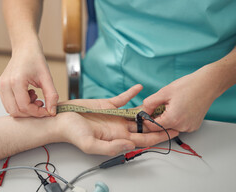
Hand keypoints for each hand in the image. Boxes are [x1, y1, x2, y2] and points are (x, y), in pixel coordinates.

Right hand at [0, 41, 57, 116]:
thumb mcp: (47, 77)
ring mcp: (0, 86)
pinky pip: (8, 104)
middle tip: (41, 103)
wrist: (25, 48)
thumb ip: (51, 95)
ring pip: (11, 110)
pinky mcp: (0, 87)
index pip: (25, 107)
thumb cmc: (35, 59)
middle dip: (31, 112)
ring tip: (35, 97)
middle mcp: (4, 85)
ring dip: (25, 109)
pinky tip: (29, 95)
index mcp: (16, 81)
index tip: (48, 110)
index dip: (38, 112)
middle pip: (16, 111)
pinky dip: (19, 104)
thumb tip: (52, 112)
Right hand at [57, 84, 178, 155]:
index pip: (142, 139)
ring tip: (162, 104)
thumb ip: (112, 147)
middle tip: (175, 117)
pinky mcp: (108, 104)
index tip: (172, 132)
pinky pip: (122, 98)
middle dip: (159, 123)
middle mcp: (119, 127)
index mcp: (117, 138)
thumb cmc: (72, 134)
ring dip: (148, 108)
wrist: (61, 119)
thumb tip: (132, 145)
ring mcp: (114, 115)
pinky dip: (131, 93)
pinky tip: (140, 88)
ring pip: (136, 112)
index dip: (158, 137)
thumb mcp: (91, 145)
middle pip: (143, 126)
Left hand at [142, 65, 220, 131]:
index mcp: (173, 119)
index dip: (146, 118)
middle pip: (161, 127)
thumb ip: (150, 103)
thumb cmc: (188, 86)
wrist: (208, 84)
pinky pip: (179, 125)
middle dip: (157, 118)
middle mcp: (182, 127)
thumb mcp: (163, 92)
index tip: (146, 111)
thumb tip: (143, 111)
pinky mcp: (193, 126)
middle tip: (159, 105)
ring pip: (170, 127)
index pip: (152, 126)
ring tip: (171, 104)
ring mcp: (189, 127)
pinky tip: (179, 108)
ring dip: (166, 118)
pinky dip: (175, 119)